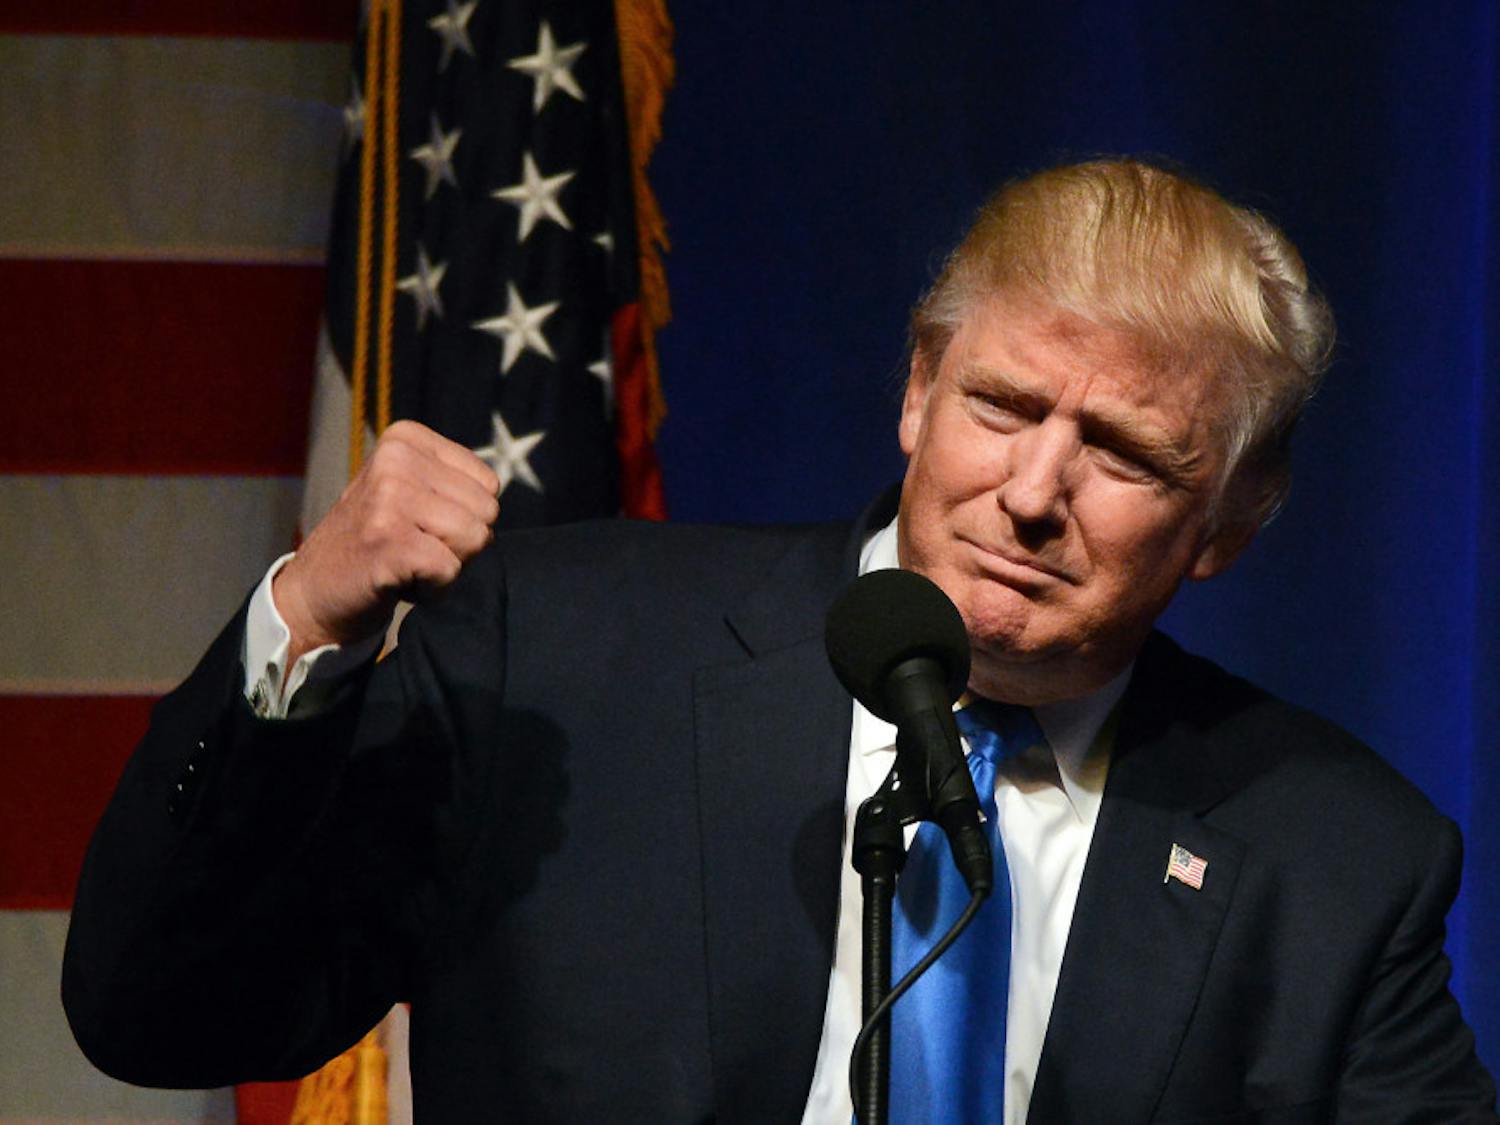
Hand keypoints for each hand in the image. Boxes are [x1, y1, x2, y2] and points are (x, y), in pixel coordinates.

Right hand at [273, 420, 499, 664]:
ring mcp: (389, 499)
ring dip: (447, 565)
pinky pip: (451, 569)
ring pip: (475, 539)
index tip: (421, 523)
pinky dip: (433, 588)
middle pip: (486, 511)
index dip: (465, 515)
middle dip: (460, 542)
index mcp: (405, 439)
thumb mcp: (409, 490)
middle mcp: (395, 460)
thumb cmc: (374, 541)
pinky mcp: (389, 541)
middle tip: (413, 547)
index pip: (488, 483)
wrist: (315, 590)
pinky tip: (399, 580)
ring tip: (407, 561)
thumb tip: (497, 499)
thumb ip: (455, 484)